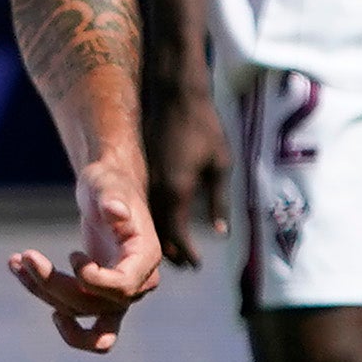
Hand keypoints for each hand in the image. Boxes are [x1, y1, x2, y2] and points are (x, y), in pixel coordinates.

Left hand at [7, 161, 162, 353]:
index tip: (72, 254)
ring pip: (79, 312)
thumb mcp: (108, 184)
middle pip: (95, 305)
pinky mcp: (99, 295)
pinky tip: (22, 276)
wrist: (108, 192)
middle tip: (26, 255)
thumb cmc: (109, 183)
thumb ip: (112, 199)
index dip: (92, 280)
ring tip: (17, 261)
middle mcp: (137, 283)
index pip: (122, 288)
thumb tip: (117, 212)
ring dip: (44, 290)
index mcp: (145, 258)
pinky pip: (75, 311)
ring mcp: (118, 293)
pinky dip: (47, 297)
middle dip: (55, 284)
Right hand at [143, 67, 229, 261]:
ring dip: (160, 237)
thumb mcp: (221, 166)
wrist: (175, 95)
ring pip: (147, 221)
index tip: (198, 266)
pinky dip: (153, 220)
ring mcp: (144, 180)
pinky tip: (163, 223)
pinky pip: (144, 205)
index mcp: (176, 192)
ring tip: (175, 251)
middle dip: (172, 252)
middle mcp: (154, 191)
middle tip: (187, 265)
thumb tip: (219, 232)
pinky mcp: (140, 171)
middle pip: (158, 234)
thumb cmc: (204, 127)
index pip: (177, 237)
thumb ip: (219, 202)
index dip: (188, 254)